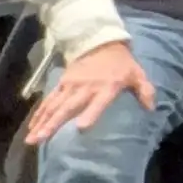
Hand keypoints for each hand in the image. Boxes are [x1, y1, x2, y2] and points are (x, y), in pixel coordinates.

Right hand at [25, 42, 156, 143]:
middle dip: (53, 124)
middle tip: (40, 139)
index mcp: (106, 87)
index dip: (90, 114)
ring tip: (31, 138)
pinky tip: (31, 126)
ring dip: (41, 122)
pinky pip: (49, 100)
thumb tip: (151, 108)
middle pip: (67, 108)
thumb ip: (145, 90)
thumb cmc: (122, 64)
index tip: (81, 128)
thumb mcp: (137, 74)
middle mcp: (85, 88)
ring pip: (54, 106)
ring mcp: (71, 86)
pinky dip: (39, 113)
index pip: (98, 103)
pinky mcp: (62, 83)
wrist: (100, 43)